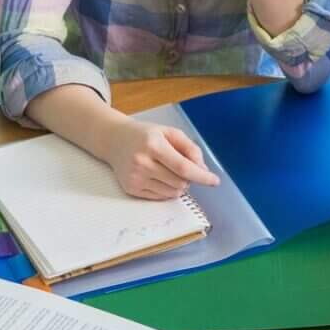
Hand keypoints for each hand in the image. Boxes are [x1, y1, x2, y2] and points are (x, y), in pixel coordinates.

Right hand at [94, 115, 220, 198]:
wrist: (114, 140)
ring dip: (178, 185)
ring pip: (172, 192)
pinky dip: (167, 189)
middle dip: (189, 178)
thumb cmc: (146, 135)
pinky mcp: (131, 189)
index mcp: (153, 145)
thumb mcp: (170, 132)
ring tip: (168, 170)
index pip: (183, 167)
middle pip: (180, 182)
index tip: (215, 181)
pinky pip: (160, 197)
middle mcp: (142, 163)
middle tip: (182, 167)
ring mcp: (135, 178)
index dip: (202, 176)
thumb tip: (203, 170)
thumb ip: (190, 148)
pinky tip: (159, 176)